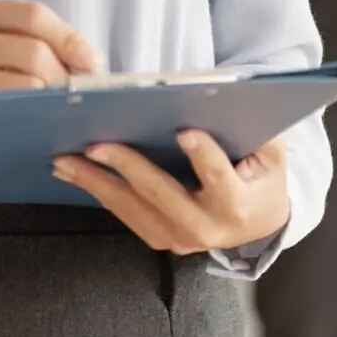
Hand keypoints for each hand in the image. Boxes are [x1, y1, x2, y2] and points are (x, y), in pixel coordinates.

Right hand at [0, 0, 100, 148]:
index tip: (93, 63)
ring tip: (60, 108)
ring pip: (23, 83)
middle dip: (64, 77)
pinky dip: (31, 115)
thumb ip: (48, 43)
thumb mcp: (10, 42)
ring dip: (52, 99)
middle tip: (77, 96)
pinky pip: (6, 109)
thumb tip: (92, 66)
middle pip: (32, 51)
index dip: (69, 38)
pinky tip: (39, 120)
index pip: (33, 15)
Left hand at [54, 131, 290, 255]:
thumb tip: (225, 96)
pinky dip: (98, 192)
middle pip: (162, 195)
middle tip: (95, 144)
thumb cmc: (262, 177)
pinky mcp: (159, 239)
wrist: (256, 223)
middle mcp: (205, 229)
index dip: (203, 156)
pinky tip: (74, 172)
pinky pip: (125, 215)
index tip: (183, 130)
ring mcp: (179, 239)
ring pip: (133, 209)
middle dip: (126, 167)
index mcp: (237, 206)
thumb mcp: (271, 153)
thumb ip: (256, 129)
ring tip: (65, 160)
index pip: (219, 179)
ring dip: (96, 183)